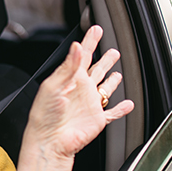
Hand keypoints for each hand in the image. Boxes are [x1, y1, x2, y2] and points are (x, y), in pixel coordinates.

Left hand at [15, 25, 134, 170]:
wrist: (48, 141)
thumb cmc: (44, 116)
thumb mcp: (54, 86)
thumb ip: (69, 67)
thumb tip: (77, 47)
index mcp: (69, 79)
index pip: (82, 55)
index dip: (90, 42)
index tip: (96, 29)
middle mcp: (80, 90)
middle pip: (96, 69)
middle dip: (104, 59)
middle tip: (112, 49)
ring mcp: (89, 105)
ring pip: (105, 88)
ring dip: (112, 81)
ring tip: (117, 72)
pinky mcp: (97, 120)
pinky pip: (112, 113)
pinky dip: (121, 109)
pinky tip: (128, 104)